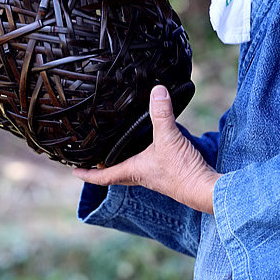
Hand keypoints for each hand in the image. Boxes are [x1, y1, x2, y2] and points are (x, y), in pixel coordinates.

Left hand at [73, 85, 220, 213]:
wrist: (205, 189)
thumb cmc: (183, 171)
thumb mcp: (169, 138)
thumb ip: (162, 114)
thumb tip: (157, 91)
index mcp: (134, 171)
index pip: (103, 176)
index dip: (87, 174)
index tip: (74, 170)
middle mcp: (141, 176)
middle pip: (115, 174)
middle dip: (102, 167)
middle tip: (90, 158)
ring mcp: (155, 176)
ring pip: (131, 169)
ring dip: (121, 161)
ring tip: (114, 148)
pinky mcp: (168, 173)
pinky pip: (148, 164)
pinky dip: (142, 156)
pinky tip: (148, 145)